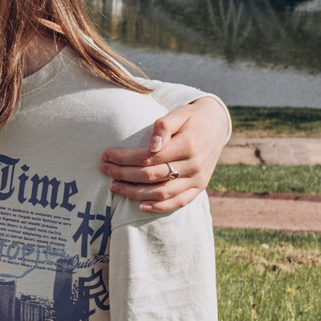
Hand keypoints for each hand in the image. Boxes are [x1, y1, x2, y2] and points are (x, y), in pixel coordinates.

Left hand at [104, 95, 228, 211]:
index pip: (148, 157)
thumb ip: (164, 126)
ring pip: (162, 192)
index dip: (125, 158)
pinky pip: (179, 202)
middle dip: (124, 174)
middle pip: (151, 176)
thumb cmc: (191, 117)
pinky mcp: (199, 187)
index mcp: (187, 146)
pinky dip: (160, 207)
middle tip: (105, 169)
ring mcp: (197, 179)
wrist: (216, 125)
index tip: (106, 155)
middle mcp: (193, 166)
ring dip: (135, 192)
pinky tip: (141, 206)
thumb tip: (151, 145)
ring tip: (114, 186)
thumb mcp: (179, 113)